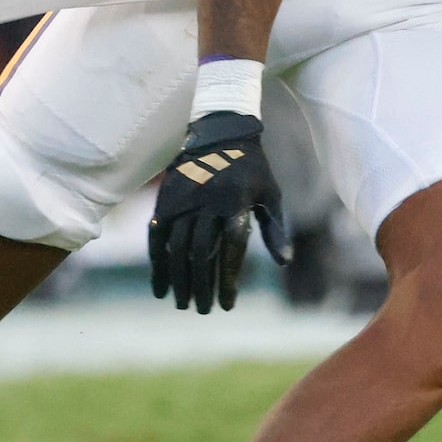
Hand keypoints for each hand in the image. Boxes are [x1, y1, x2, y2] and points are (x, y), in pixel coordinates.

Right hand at [147, 110, 290, 313]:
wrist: (219, 132)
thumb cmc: (251, 168)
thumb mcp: (271, 194)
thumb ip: (275, 229)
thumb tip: (284, 262)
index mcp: (235, 204)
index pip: (230, 250)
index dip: (227, 280)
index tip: (226, 305)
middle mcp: (206, 204)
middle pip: (200, 254)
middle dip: (200, 285)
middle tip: (203, 310)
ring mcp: (183, 202)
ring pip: (176, 248)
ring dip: (178, 279)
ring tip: (183, 303)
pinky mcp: (166, 200)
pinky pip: (157, 237)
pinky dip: (156, 263)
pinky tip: (159, 287)